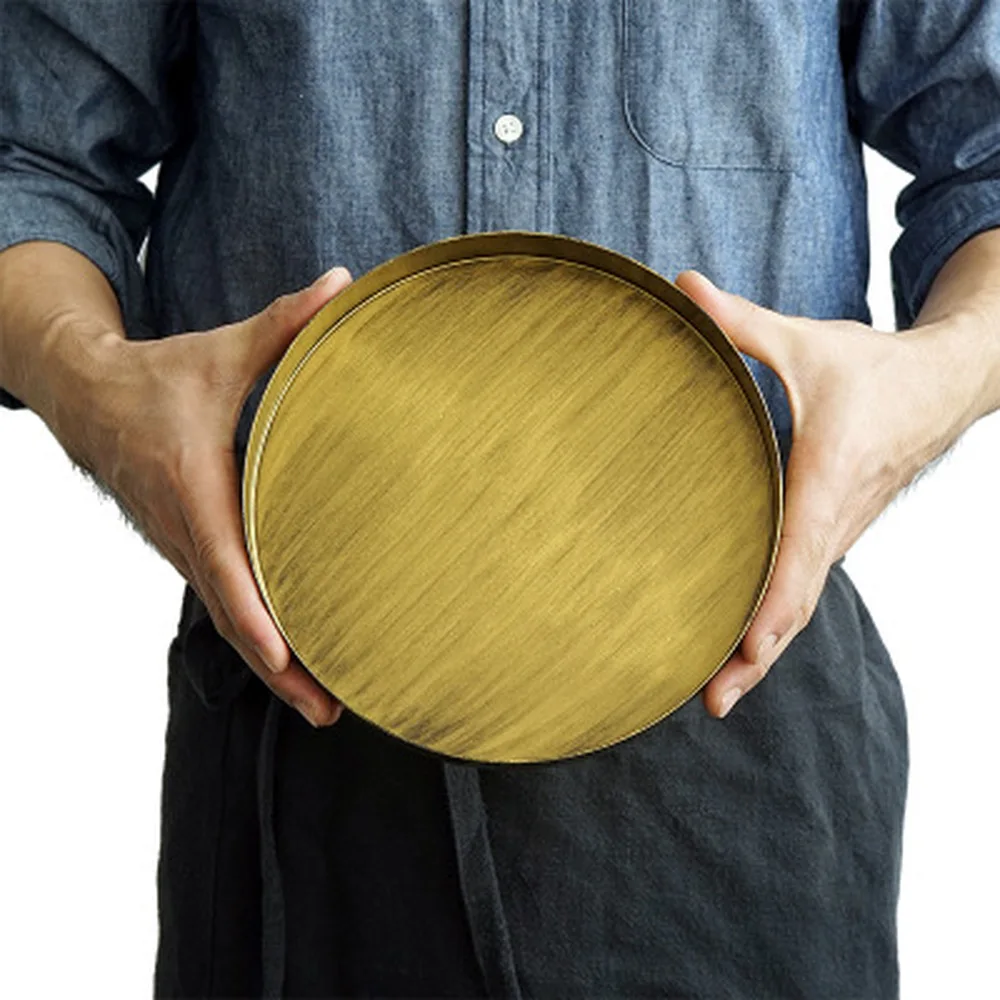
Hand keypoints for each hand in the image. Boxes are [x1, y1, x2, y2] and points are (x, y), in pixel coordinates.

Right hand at [56, 267, 352, 726]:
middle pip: (234, 618)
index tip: (291, 661)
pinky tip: (294, 658)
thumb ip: (284, 323)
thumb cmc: (158, 377)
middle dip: (280, 670)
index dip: (258, 619)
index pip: (228, 569)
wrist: (89, 397)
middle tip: (330, 711)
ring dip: (273, 665)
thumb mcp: (222, 350)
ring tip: (323, 703)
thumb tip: (341, 282)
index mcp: (195, 491)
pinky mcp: (189, 551)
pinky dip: (259, 638)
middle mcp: (187, 533)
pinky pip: (226, 604)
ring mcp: (184, 549)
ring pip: (230, 620)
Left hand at [674, 270, 970, 718]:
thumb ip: (737, 322)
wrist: (946, 384)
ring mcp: (837, 534)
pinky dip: (772, 622)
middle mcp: (833, 522)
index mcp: (824, 482)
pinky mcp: (834, 532)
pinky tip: (741, 643)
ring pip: (797, 605)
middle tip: (706, 703)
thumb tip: (675, 287)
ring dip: (760, 649)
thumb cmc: (875, 369)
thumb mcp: (806, 343)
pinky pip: (800, 588)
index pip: (793, 565)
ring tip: (713, 691)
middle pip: (792, 607)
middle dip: (752, 658)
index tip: (734, 661)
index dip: (765, 617)